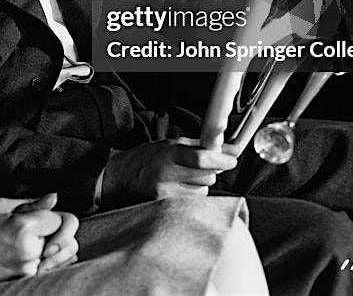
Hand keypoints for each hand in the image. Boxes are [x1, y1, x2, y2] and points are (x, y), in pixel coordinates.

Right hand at [0, 194, 76, 293]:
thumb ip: (31, 203)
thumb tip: (54, 198)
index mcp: (23, 228)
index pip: (61, 219)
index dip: (52, 214)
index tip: (40, 215)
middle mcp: (30, 251)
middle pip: (69, 239)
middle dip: (59, 232)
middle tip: (40, 230)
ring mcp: (30, 270)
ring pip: (66, 257)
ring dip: (58, 247)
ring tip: (36, 242)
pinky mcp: (28, 281)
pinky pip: (56, 269)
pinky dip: (52, 260)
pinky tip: (35, 254)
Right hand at [100, 138, 237, 207]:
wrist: (118, 177)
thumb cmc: (146, 158)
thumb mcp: (170, 144)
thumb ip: (201, 146)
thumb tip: (233, 150)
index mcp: (168, 153)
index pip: (201, 158)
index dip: (221, 160)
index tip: (231, 160)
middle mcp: (166, 173)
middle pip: (207, 177)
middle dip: (210, 172)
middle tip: (198, 168)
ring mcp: (164, 193)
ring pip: (202, 192)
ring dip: (199, 186)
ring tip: (182, 180)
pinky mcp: (163, 207)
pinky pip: (191, 204)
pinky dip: (190, 198)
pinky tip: (177, 191)